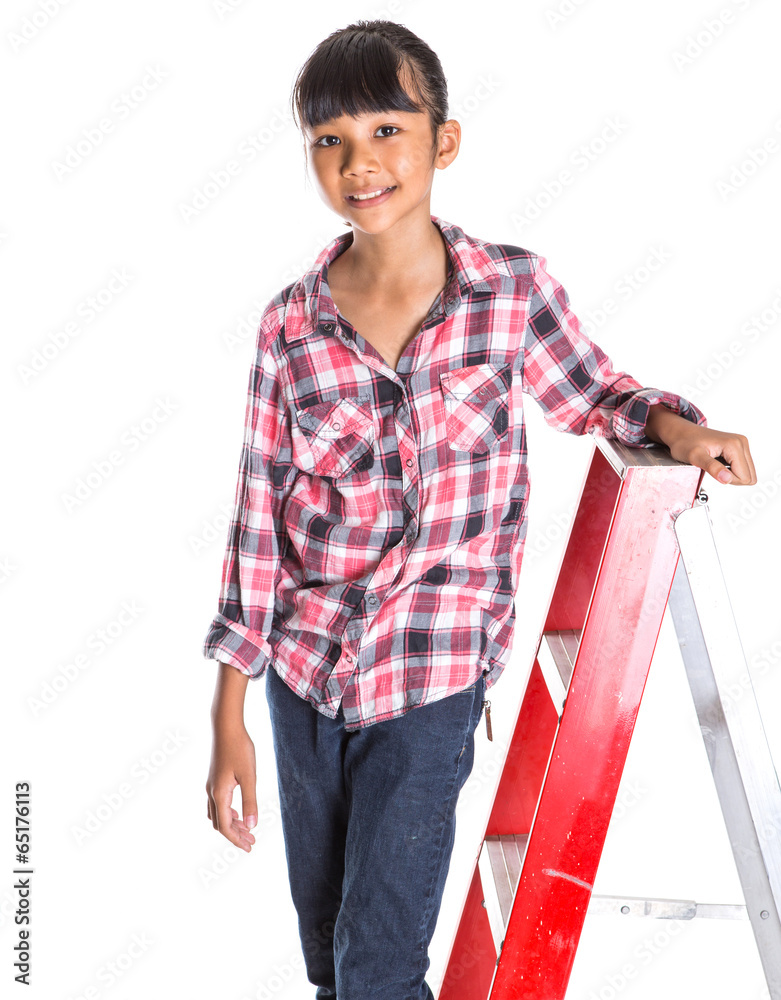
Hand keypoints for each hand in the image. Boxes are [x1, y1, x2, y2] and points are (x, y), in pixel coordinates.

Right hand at [205, 722, 258, 852]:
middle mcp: (211, 792)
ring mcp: (211, 785)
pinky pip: (217, 804)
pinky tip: (239, 812)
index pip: (225, 826)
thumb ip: (250, 801)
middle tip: (251, 842)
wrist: (226, 727)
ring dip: (231, 824)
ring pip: (218, 814)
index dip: (237, 839)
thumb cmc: (239, 748)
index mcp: (219, 794)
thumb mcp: (249, 776)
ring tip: (247, 830)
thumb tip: (252, 826)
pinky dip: (228, 813)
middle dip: (235, 835)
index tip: (250, 847)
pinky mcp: (214, 779)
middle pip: (220, 823)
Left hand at [645, 406, 755, 484]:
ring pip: (747, 472)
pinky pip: (742, 467)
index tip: (713, 471)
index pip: (745, 477)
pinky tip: (718, 463)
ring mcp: (741, 444)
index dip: (728, 480)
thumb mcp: (695, 457)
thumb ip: (712, 468)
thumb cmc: (685, 442)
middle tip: (714, 470)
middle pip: (749, 475)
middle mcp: (742, 442)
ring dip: (731, 474)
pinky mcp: (738, 447)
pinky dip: (731, 470)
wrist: (681, 432)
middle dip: (731, 478)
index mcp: (734, 445)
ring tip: (715, 465)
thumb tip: (727, 479)